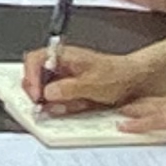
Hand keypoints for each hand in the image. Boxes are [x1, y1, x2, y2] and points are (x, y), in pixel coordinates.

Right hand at [24, 40, 147, 112]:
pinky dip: (58, 106)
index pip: (35, 60)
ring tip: (58, 108)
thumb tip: (49, 92)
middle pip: (35, 76)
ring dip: (48, 101)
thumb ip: (69, 88)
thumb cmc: (118, 74)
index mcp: (64, 55)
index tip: (36, 94)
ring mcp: (64, 77)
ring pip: (44, 89)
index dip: (31, 77)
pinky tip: (67, 109)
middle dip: (36, 92)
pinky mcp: (69, 89)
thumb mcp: (93, 83)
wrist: (134, 81)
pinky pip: (56, 98)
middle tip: (41, 105)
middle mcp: (61, 64)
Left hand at [116, 91, 165, 145]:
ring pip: (149, 109)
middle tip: (115, 106)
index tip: (135, 104)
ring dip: (130, 111)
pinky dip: (138, 124)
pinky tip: (125, 127)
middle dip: (134, 104)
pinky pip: (154, 122)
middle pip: (153, 102)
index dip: (149, 103)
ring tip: (113, 115)